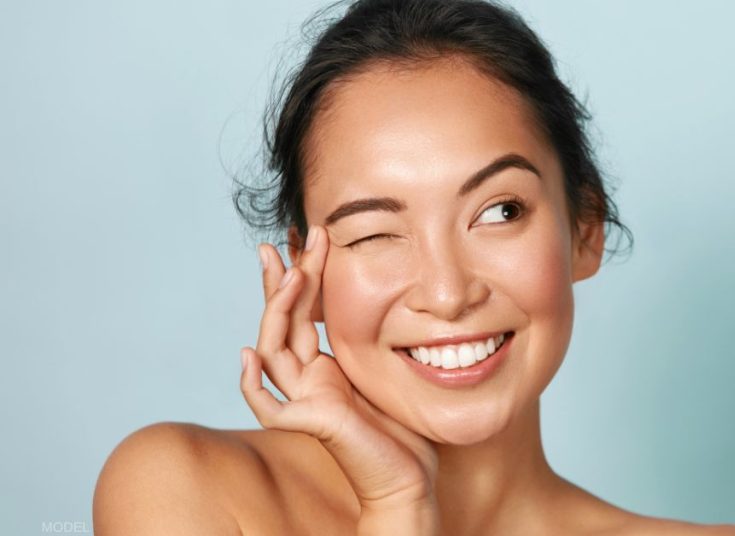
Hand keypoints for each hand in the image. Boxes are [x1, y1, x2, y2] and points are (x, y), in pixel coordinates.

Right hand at [239, 225, 438, 512]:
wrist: (409, 475)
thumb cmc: (403, 427)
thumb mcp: (389, 366)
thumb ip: (375, 338)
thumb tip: (390, 290)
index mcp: (326, 366)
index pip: (305, 312)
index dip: (303, 275)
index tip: (308, 237)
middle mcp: (309, 379)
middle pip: (284, 322)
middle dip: (284, 280)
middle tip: (283, 240)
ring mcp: (304, 401)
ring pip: (273, 351)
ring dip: (278, 311)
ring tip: (291, 273)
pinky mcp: (307, 424)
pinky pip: (267, 406)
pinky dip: (253, 383)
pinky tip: (249, 355)